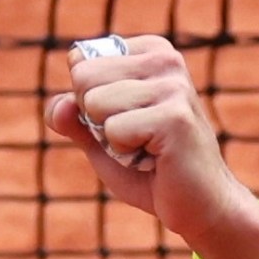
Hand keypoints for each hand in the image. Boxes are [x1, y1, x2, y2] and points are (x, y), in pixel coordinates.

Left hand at [48, 35, 258, 258]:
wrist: (199, 206)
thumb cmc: (151, 170)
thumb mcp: (100, 139)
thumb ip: (73, 118)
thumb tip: (59, 106)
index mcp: (151, 53)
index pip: (79, 61)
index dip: (88, 101)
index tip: (126, 119)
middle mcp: (166, 60)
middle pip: (83, 77)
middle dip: (96, 117)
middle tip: (136, 137)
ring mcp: (173, 86)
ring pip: (94, 103)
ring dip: (111, 138)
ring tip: (146, 148)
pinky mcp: (175, 116)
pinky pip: (112, 130)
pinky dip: (124, 154)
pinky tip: (157, 158)